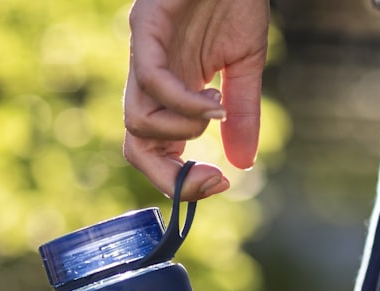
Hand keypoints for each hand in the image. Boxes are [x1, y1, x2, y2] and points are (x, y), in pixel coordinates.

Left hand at [123, 0, 268, 200]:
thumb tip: (243, 165)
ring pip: (137, 122)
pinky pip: (153, 80)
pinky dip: (183, 102)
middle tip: (212, 180)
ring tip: (217, 112)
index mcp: (169, 93)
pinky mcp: (145, 27)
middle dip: (170, 176)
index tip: (221, 183)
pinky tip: (213, 99)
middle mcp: (148, 79)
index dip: (181, 180)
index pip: (156, 152)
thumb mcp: (245, 68)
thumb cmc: (234, 1)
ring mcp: (142, 54)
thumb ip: (241, 116)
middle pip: (135, 147)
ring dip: (183, 131)